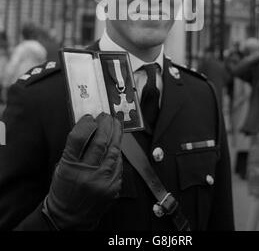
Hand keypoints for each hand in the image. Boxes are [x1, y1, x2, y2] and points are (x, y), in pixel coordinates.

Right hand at [43, 113, 122, 229]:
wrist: (70, 218)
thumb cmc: (64, 190)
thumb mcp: (61, 167)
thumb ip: (74, 148)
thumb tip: (89, 126)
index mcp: (69, 167)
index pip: (79, 138)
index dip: (86, 123)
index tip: (89, 117)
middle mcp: (87, 174)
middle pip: (100, 141)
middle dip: (105, 125)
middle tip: (106, 117)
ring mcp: (102, 181)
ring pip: (114, 150)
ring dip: (116, 134)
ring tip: (115, 124)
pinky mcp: (113, 187)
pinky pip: (119, 163)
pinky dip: (118, 151)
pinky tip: (117, 143)